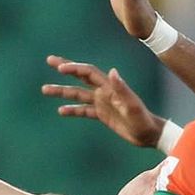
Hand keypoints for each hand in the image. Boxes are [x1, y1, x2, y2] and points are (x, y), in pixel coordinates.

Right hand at [42, 55, 164, 147]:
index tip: (59, 67)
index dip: (74, 68)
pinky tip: (60, 111)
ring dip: (62, 91)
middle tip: (49, 60)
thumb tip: (113, 71)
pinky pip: (83, 110)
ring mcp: (102, 102)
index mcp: (109, 87)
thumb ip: (122, 88)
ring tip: (45, 89)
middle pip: (80, 76)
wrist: (149, 134)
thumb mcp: (132, 105)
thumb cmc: (143, 119)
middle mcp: (103, 91)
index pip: (88, 73)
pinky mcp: (102, 114)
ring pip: (77, 94)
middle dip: (65, 67)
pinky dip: (72, 110)